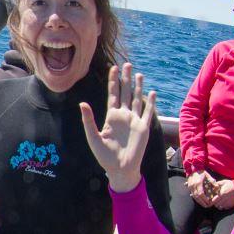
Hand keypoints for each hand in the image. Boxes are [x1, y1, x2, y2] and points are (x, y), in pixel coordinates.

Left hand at [80, 63, 156, 192]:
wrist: (119, 169)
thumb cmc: (104, 156)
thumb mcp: (93, 136)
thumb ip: (88, 120)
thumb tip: (82, 103)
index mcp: (111, 116)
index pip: (112, 94)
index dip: (113, 81)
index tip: (113, 67)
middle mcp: (123, 116)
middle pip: (125, 93)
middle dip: (125, 79)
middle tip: (127, 64)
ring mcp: (134, 121)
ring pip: (136, 99)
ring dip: (138, 87)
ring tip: (138, 73)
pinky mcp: (143, 128)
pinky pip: (147, 112)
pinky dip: (150, 102)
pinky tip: (151, 92)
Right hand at [186, 171, 214, 206]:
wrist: (192, 168)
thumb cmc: (201, 172)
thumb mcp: (207, 175)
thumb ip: (212, 181)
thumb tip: (217, 187)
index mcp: (198, 183)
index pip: (201, 193)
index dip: (204, 199)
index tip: (209, 202)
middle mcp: (193, 186)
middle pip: (197, 196)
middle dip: (202, 202)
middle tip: (207, 206)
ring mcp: (190, 186)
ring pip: (194, 196)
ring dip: (199, 201)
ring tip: (203, 205)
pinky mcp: (189, 187)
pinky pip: (192, 194)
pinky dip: (196, 198)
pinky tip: (199, 201)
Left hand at [211, 179, 233, 209]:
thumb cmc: (232, 185)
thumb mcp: (224, 182)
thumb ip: (217, 184)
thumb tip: (213, 186)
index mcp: (222, 194)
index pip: (214, 201)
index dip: (211, 201)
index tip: (211, 200)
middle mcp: (224, 200)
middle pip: (216, 205)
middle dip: (215, 203)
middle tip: (215, 201)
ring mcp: (228, 203)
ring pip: (220, 207)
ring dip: (218, 205)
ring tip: (219, 202)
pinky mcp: (232, 205)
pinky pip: (225, 208)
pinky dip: (223, 207)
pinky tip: (223, 203)